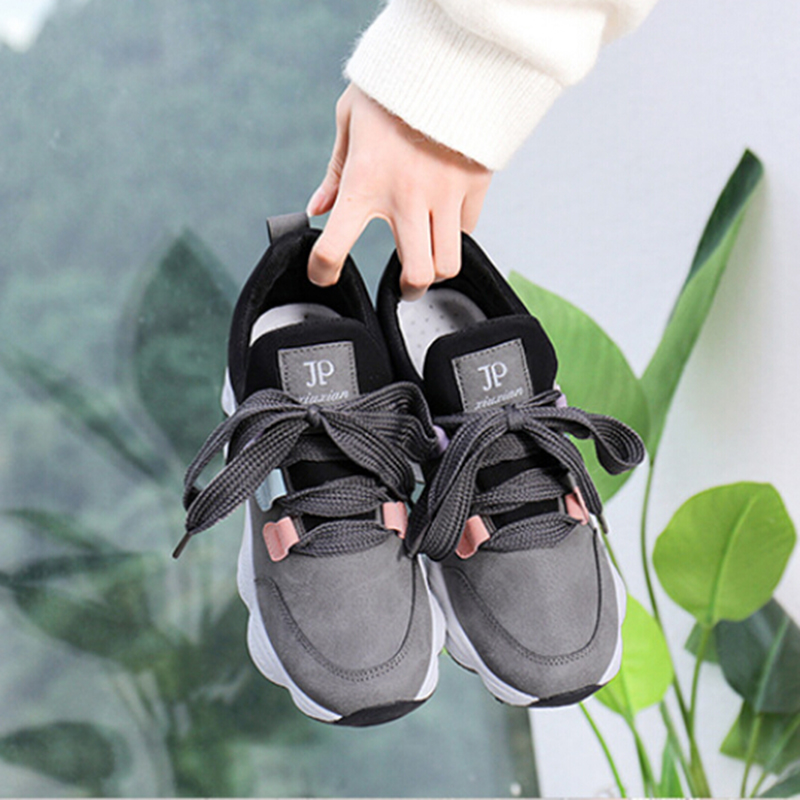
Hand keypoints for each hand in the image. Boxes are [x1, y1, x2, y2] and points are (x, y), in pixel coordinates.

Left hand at [306, 84, 491, 299]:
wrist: (448, 56)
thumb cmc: (394, 88)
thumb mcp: (351, 120)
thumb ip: (336, 171)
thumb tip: (318, 207)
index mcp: (366, 182)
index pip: (335, 246)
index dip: (323, 271)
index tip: (323, 275)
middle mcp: (407, 197)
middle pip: (417, 275)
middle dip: (408, 289)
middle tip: (404, 285)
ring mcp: (445, 194)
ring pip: (449, 263)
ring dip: (438, 270)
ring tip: (431, 262)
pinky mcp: (475, 185)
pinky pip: (468, 230)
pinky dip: (456, 233)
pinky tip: (446, 220)